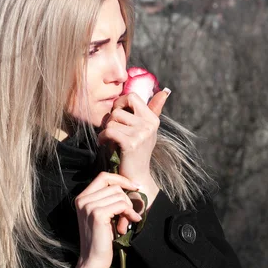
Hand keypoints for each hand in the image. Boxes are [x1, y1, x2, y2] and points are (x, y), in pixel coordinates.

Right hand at [73, 172, 142, 267]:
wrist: (93, 260)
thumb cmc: (101, 239)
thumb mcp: (102, 214)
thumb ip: (108, 199)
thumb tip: (129, 184)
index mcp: (82, 197)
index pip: (103, 176)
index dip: (120, 179)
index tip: (134, 187)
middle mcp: (83, 199)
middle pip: (114, 186)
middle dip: (126, 199)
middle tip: (127, 215)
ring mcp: (89, 206)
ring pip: (119, 195)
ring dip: (128, 208)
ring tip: (125, 223)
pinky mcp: (97, 214)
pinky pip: (121, 205)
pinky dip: (130, 213)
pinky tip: (131, 221)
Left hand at [97, 90, 169, 204]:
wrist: (137, 176)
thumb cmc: (138, 151)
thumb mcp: (147, 129)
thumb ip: (153, 109)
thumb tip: (165, 91)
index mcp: (152, 118)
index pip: (132, 96)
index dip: (120, 103)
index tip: (117, 115)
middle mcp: (149, 124)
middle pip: (118, 109)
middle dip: (110, 119)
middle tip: (111, 130)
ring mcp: (141, 134)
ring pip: (112, 121)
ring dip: (105, 130)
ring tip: (109, 139)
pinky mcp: (131, 143)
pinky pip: (109, 131)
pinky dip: (102, 137)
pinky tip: (104, 143)